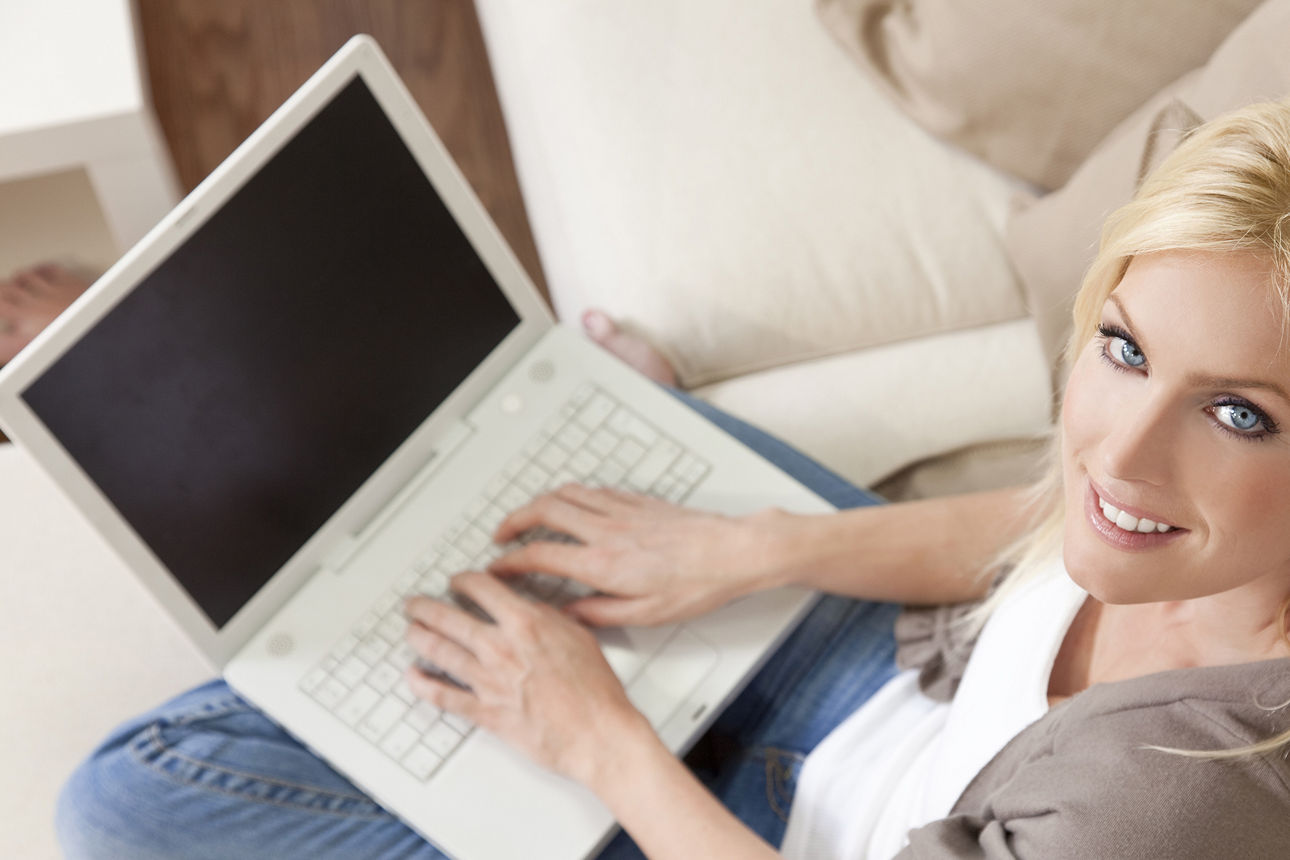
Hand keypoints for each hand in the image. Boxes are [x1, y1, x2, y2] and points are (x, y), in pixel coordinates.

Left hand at [403, 570, 651, 785]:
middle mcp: (500, 649)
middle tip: (415, 603)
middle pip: (449, 618)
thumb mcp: (579, 636)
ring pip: (439, 652)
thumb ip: (548, 618)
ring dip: (419, 638)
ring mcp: (488, 681)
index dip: (463, 580)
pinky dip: (423, 685)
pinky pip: (443, 697)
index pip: (481, 588)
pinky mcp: (485, 713)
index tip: (456, 581)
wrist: (597, 734)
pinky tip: (412, 676)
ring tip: (410, 630)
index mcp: (525, 623)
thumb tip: (530, 609)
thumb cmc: (595, 691)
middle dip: (425, 607)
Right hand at [488, 484, 790, 626]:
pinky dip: (571, 495)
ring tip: (527, 517)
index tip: (496, 569)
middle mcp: (606, 530)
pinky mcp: (637, 501)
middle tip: (500, 536)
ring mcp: (621, 510)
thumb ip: (599, 614)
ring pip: (565, 493)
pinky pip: (592, 490)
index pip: (540, 555)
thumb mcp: (646, 615)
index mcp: (603, 563)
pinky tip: (572, 506)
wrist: (733, 552)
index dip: (510, 562)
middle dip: (513, 521)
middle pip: (543, 511)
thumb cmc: (697, 585)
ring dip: (538, 502)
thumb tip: (568, 614)